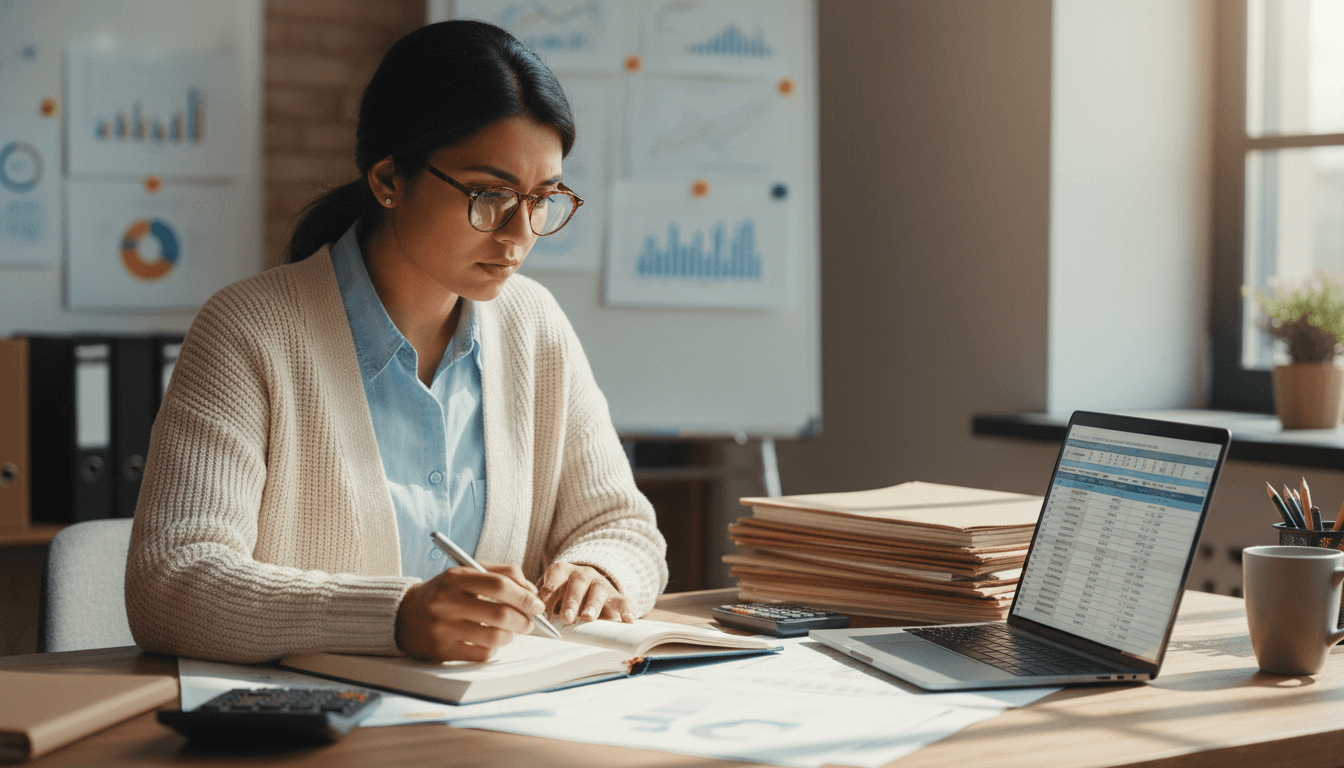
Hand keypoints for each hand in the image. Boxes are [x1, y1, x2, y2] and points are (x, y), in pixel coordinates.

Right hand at [395, 563, 544, 661]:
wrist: (402, 616)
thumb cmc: (443, 593)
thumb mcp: (465, 574)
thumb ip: (501, 574)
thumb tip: (531, 592)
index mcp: (456, 578)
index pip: (500, 585)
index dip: (525, 596)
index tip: (537, 604)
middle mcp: (447, 602)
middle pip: (501, 614)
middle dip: (524, 620)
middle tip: (529, 623)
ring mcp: (443, 628)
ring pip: (495, 637)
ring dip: (510, 636)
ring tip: (508, 632)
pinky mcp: (442, 651)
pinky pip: (482, 654)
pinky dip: (493, 649)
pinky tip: (489, 642)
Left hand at [539, 562, 633, 624]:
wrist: (587, 593)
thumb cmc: (561, 598)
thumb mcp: (550, 597)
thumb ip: (541, 604)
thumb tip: (531, 619)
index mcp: (562, 571)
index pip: (555, 576)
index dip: (549, 590)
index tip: (544, 605)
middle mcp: (582, 574)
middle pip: (578, 583)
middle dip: (571, 600)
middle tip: (566, 618)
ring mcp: (601, 584)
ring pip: (599, 591)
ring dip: (592, 604)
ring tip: (587, 617)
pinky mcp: (616, 597)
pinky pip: (623, 601)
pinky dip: (627, 610)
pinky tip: (628, 620)